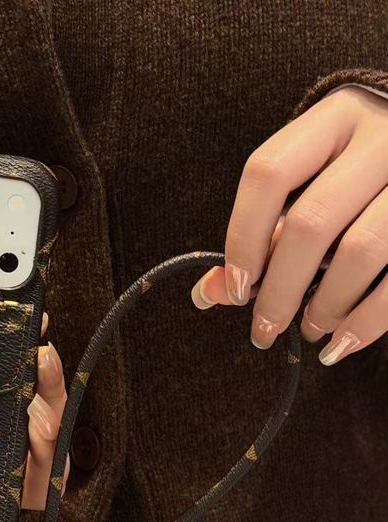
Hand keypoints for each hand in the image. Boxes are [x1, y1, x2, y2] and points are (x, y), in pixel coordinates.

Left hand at [191, 85, 387, 364]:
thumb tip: (208, 292)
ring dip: (325, 305)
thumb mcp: (308, 187)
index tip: (236, 288)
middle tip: (264, 328)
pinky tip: (342, 343)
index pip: (268, 173)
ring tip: (310, 330)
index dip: (243, 236)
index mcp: (333, 121)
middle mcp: (382, 138)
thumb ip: (259, 236)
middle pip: (311, 222)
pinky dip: (367, 321)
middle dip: (280, 289)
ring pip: (360, 250)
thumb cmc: (354, 178)